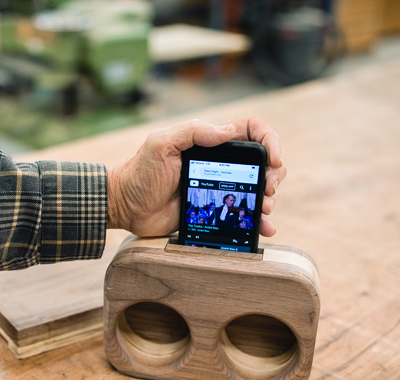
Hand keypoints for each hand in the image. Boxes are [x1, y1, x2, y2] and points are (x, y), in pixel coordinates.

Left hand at [107, 117, 284, 236]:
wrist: (126, 207)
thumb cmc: (140, 172)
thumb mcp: (161, 143)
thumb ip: (192, 132)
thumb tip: (227, 131)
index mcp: (209, 143)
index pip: (250, 130)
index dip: (269, 139)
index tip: (272, 158)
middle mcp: (219, 164)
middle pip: (261, 162)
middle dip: (273, 173)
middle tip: (267, 188)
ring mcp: (219, 188)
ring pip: (257, 188)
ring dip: (268, 197)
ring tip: (264, 207)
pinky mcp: (214, 211)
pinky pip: (242, 215)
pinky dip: (258, 222)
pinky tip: (264, 228)